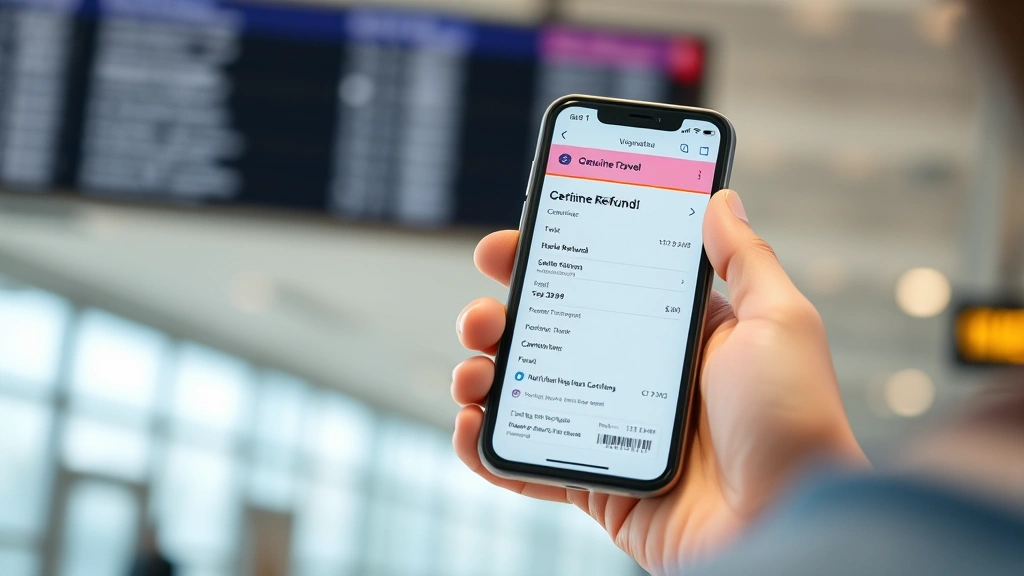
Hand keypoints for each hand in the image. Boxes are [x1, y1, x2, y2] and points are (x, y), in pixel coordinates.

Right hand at [451, 190, 866, 574]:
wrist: (785, 524)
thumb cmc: (792, 421)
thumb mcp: (778, 322)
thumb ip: (745, 260)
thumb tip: (720, 198)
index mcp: (673, 335)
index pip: (595, 284)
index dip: (545, 262)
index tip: (504, 246)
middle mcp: (634, 377)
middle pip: (547, 336)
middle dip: (498, 318)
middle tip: (481, 317)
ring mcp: (609, 430)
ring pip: (527, 394)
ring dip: (483, 377)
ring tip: (475, 374)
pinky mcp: (596, 484)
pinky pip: (527, 464)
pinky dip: (486, 449)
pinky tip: (471, 427)